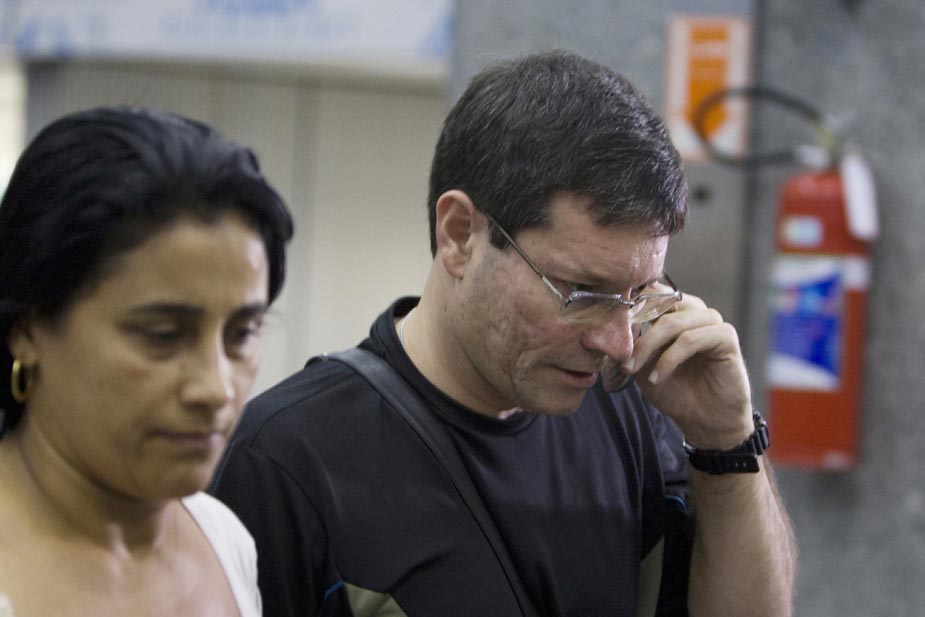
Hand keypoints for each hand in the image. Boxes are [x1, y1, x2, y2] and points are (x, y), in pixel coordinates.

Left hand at [620, 293, 752, 448]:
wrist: (705, 420)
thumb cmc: (675, 390)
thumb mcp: (643, 366)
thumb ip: (630, 345)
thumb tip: (606, 330)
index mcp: (675, 312)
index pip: (651, 293)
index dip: (629, 306)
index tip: (608, 327)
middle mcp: (694, 311)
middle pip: (659, 304)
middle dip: (634, 329)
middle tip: (620, 356)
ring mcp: (711, 322)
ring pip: (672, 322)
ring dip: (648, 345)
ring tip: (633, 369)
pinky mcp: (726, 337)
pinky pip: (690, 339)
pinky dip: (669, 358)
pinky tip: (657, 377)